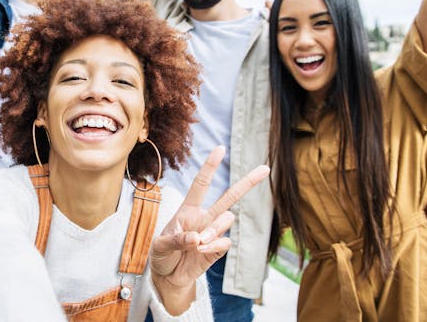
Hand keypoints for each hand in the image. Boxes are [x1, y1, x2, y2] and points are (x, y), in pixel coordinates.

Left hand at [149, 146, 269, 313]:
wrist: (169, 277)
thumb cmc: (162, 255)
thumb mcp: (160, 246)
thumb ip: (177, 240)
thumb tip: (197, 238)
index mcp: (188, 210)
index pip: (201, 184)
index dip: (210, 166)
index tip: (220, 149)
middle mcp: (204, 217)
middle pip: (229, 196)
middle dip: (247, 182)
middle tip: (265, 168)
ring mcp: (214, 232)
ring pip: (226, 220)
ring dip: (212, 230)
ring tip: (197, 243)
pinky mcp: (219, 248)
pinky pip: (225, 241)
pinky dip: (212, 247)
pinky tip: (201, 252)